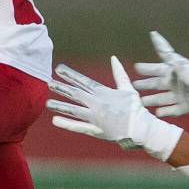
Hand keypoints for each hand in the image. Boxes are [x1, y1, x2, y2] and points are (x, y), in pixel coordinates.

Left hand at [47, 57, 182, 160]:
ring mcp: (95, 117)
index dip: (70, 75)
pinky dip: (66, 123)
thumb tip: (113, 58)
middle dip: (61, 87)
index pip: (83, 81)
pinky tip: (55, 120)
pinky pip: (78, 126)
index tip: (59, 69)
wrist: (142, 128)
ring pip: (73, 110)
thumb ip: (119, 73)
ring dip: (59, 105)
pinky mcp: (95, 130)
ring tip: (47, 102)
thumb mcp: (128, 88)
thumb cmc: (136, 108)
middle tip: (48, 82)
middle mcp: (97, 104)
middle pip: (75, 93)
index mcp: (104, 93)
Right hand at [133, 31, 188, 117]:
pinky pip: (173, 110)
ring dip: (152, 100)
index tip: (136, 67)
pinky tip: (157, 113)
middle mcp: (174, 84)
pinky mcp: (184, 108)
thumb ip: (163, 49)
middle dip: (146, 85)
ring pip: (162, 98)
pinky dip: (165, 112)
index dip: (147, 69)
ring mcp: (179, 96)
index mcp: (172, 72)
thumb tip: (153, 33)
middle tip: (134, 86)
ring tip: (141, 102)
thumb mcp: (175, 61)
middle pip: (157, 84)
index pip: (156, 69)